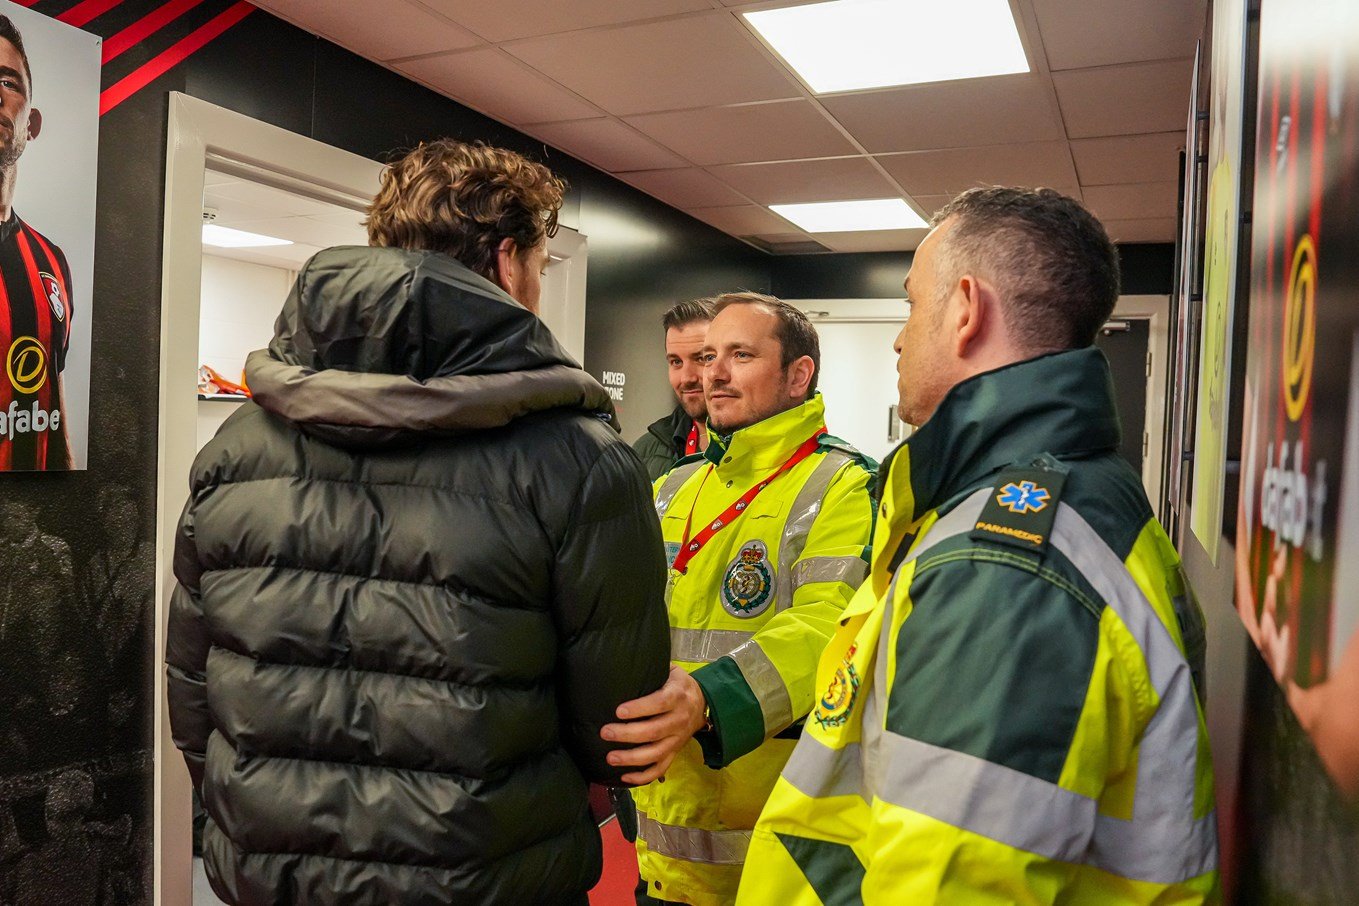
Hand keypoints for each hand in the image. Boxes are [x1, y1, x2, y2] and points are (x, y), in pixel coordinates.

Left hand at [600, 666, 707, 784]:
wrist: (703, 702)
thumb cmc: (678, 684)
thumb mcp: (670, 670)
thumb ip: (652, 669)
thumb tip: (623, 663)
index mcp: (677, 696)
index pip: (659, 703)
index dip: (639, 709)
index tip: (618, 711)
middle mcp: (679, 720)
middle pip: (654, 731)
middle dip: (627, 734)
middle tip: (605, 733)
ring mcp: (678, 739)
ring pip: (655, 753)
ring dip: (632, 758)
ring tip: (610, 758)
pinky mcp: (675, 752)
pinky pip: (660, 768)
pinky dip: (643, 776)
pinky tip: (624, 777)